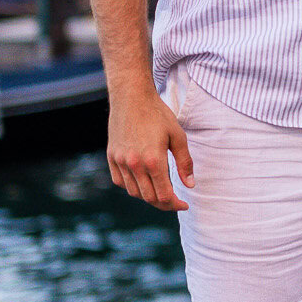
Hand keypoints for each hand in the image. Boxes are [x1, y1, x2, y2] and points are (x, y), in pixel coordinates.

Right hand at [108, 88, 193, 210]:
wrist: (132, 97)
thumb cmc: (158, 114)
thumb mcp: (178, 136)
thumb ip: (184, 162)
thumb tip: (190, 185)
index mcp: (154, 160)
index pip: (164, 195)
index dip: (175, 204)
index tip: (184, 204)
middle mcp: (135, 164)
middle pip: (149, 197)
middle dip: (164, 204)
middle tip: (174, 201)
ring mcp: (120, 161)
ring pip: (134, 192)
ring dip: (148, 196)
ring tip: (160, 191)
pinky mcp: (111, 157)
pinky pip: (120, 181)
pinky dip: (132, 187)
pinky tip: (142, 182)